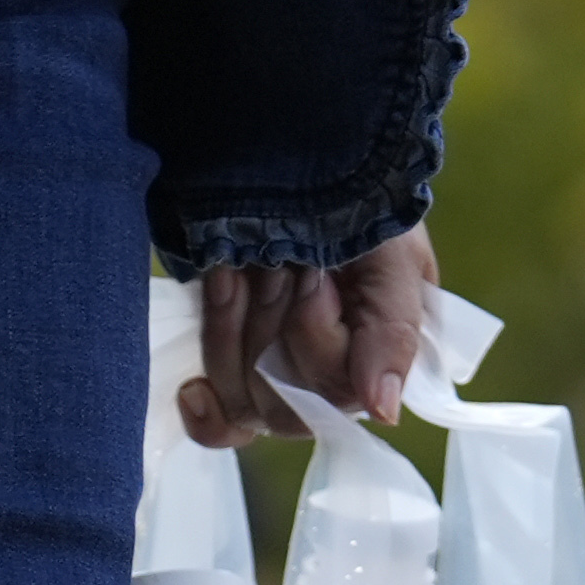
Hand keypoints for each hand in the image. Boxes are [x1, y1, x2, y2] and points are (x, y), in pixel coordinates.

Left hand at [182, 227, 443, 446]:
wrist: (284, 158)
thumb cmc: (352, 201)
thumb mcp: (390, 255)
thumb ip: (393, 329)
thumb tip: (384, 411)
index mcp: (379, 352)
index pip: (341, 397)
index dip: (316, 341)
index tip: (314, 279)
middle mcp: (330, 375)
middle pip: (287, 408)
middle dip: (270, 326)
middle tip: (277, 266)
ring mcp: (277, 375)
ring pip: (244, 402)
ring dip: (230, 329)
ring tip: (238, 269)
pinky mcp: (233, 369)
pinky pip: (221, 425)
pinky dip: (206, 410)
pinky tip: (191, 390)